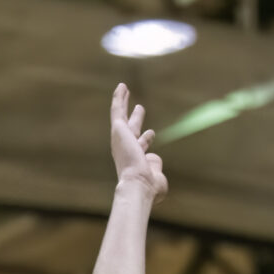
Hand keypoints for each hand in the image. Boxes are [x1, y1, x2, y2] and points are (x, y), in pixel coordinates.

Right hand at [110, 83, 166, 201]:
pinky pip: (117, 110)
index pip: (140, 147)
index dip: (145, 140)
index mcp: (135, 161)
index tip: (151, 133)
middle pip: (131, 130)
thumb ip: (156, 166)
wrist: (138, 184)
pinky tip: (121, 86)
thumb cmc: (149, 186)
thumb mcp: (157, 176)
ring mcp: (121, 139)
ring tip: (125, 90)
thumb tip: (154, 157)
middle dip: (135, 120)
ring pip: (121, 116)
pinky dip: (118, 98)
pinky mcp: (118, 130)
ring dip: (124, 103)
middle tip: (139, 108)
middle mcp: (126, 149)